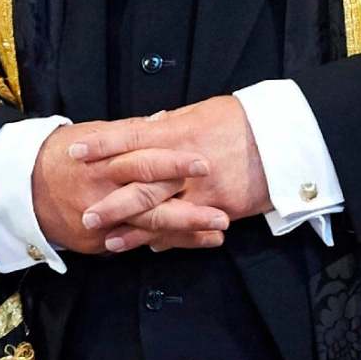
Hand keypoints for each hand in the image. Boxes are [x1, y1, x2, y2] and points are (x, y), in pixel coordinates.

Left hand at [67, 97, 273, 251]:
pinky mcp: (222, 208)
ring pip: (162, 215)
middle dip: (111, 203)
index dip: (101, 146)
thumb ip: (171, 125)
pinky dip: (169, 239)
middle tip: (83, 215)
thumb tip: (147, 126)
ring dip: (134, 230)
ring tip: (109, 241)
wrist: (286, 139)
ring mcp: (203, 191)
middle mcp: (185, 165)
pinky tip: (148, 247)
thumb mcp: (202, 112)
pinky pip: (190, 228)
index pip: (130, 139)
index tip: (74, 153)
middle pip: (141, 186)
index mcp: (177, 133)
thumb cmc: (243, 119)